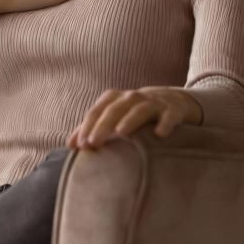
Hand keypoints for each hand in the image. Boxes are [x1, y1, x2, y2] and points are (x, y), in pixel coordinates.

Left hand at [66, 86, 202, 149]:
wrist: (171, 101)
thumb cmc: (134, 112)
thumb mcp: (114, 116)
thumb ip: (92, 128)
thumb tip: (70, 145)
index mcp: (115, 99)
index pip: (97, 111)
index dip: (87, 126)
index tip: (80, 145)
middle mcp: (132, 98)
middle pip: (115, 109)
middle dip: (102, 125)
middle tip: (93, 143)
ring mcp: (153, 102)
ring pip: (139, 109)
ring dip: (130, 120)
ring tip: (121, 133)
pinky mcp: (172, 110)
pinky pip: (169, 115)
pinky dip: (165, 123)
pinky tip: (160, 134)